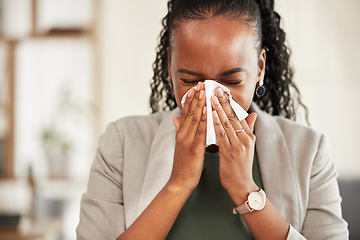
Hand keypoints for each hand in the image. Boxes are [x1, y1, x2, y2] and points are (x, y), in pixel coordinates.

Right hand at [168, 82, 206, 191]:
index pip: (185, 112)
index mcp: (180, 133)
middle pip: (189, 112)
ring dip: (200, 104)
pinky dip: (204, 120)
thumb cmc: (183, 164)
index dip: (190, 99)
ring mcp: (187, 141)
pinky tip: (208, 110)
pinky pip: (200, 132)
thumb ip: (177, 130)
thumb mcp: (179, 145)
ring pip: (194, 119)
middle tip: (201, 83)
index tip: (195, 87)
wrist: (179, 182)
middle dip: (196, 97)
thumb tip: (174, 118)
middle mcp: (182, 135)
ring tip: (204, 91)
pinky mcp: (194, 149)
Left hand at [211, 87, 257, 203]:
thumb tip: (252, 114)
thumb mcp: (248, 146)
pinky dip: (216, 123)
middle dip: (224, 101)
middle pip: (233, 116)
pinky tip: (210, 115)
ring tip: (212, 97)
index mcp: (249, 136)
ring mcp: (238, 145)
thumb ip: (248, 129)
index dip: (230, 102)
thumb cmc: (241, 165)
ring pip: (227, 123)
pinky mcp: (230, 152)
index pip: (239, 115)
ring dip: (219, 109)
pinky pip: (221, 135)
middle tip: (216, 88)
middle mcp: (245, 139)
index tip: (223, 91)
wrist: (241, 185)